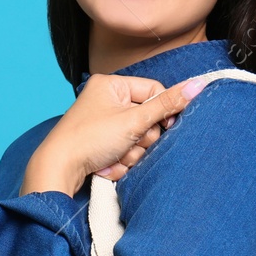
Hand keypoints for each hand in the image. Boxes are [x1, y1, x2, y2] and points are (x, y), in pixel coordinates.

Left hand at [20, 74, 205, 196]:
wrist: (57, 170)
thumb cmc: (90, 140)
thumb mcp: (133, 121)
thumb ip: (166, 105)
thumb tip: (198, 86)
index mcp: (111, 85)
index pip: (153, 90)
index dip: (163, 110)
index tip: (168, 126)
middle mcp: (104, 101)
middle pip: (146, 119)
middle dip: (141, 138)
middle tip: (128, 144)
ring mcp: (101, 124)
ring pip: (136, 139)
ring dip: (130, 154)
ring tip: (113, 157)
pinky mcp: (97, 145)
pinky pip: (122, 152)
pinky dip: (118, 162)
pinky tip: (104, 166)